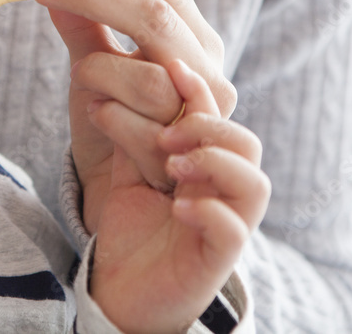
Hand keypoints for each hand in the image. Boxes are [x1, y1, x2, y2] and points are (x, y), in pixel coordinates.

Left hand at [31, 0, 236, 229]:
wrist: (139, 246)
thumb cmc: (120, 157)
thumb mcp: (94, 89)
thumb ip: (85, 37)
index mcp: (191, 53)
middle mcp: (214, 90)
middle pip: (160, 23)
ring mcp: (225, 143)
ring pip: (163, 85)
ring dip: (108, 84)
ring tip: (89, 105)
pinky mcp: (226, 207)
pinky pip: (191, 159)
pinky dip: (142, 145)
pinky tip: (118, 152)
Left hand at [89, 60, 269, 332]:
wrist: (122, 288)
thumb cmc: (131, 222)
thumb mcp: (126, 164)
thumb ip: (127, 122)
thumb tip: (98, 63)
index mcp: (204, 160)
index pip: (217, 114)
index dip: (198, 87)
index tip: (169, 67)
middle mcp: (222, 189)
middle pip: (245, 142)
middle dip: (206, 127)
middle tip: (163, 133)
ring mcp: (225, 222)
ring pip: (253, 183)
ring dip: (212, 163)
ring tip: (170, 164)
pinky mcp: (216, 259)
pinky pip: (233, 230)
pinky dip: (208, 211)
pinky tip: (177, 205)